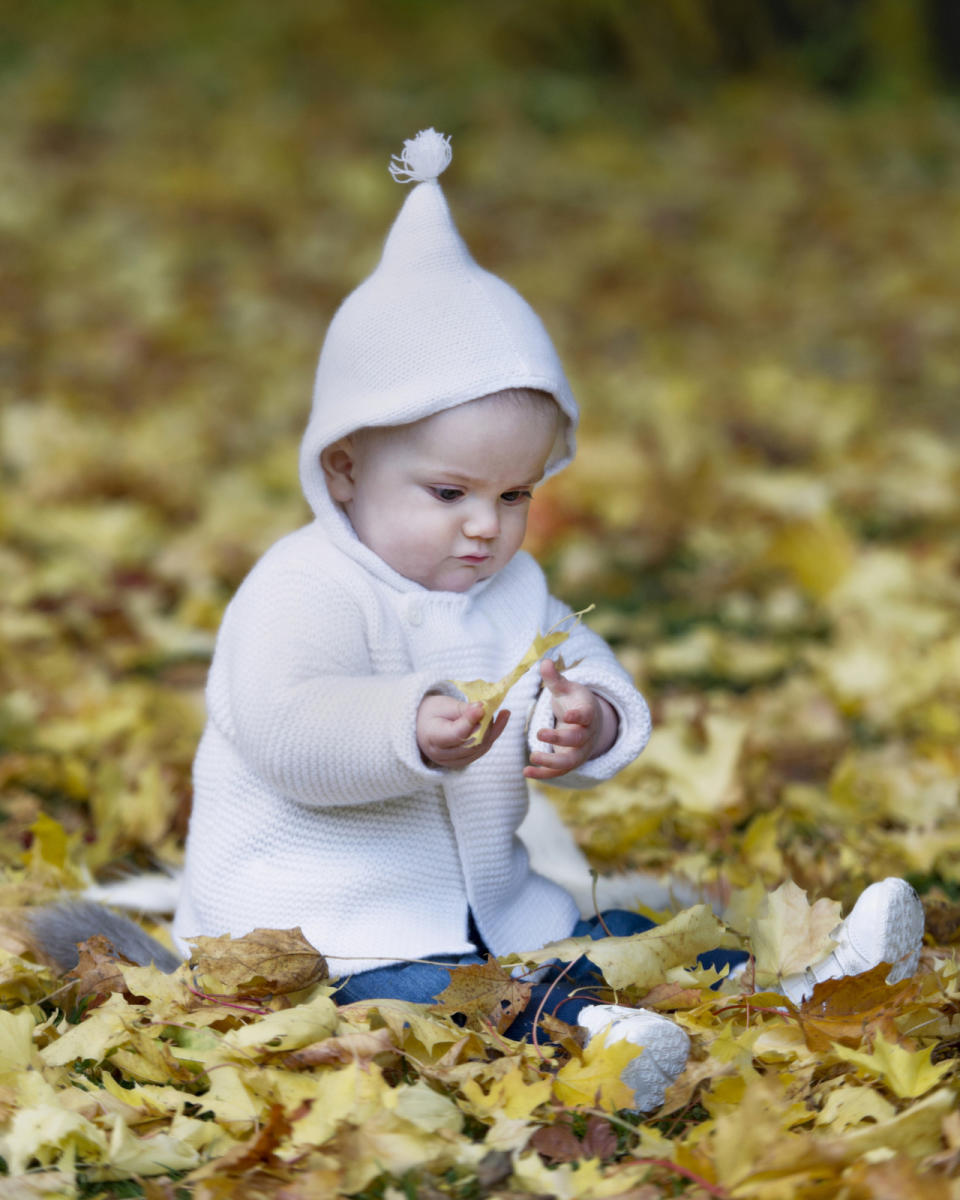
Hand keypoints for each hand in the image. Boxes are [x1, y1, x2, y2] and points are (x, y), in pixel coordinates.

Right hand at [417, 694, 509, 768]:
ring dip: (492, 729)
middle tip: (491, 707)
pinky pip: (482, 749)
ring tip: (499, 713)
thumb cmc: (432, 713)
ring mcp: (454, 762)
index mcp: (432, 738)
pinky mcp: (464, 762)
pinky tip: (501, 721)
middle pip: (472, 743)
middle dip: (486, 724)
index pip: (456, 734)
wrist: (422, 727)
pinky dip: (493, 735)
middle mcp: (442, 755)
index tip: (482, 707)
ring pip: (481, 747)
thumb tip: (482, 709)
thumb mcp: (443, 705)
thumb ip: (462, 709)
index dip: (471, 721)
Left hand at [523, 659, 617, 780]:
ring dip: (551, 762)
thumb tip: (544, 661)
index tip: (568, 714)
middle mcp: (586, 734)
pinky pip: (558, 772)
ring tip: (532, 757)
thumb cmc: (574, 701)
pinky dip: (543, 774)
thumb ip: (554, 678)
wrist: (588, 722)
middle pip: (577, 739)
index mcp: (587, 713)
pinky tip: (526, 772)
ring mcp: (579, 751)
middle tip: (540, 733)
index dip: (579, 715)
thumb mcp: (565, 688)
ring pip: (569, 761)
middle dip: (560, 738)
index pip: (586, 715)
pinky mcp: (570, 762)